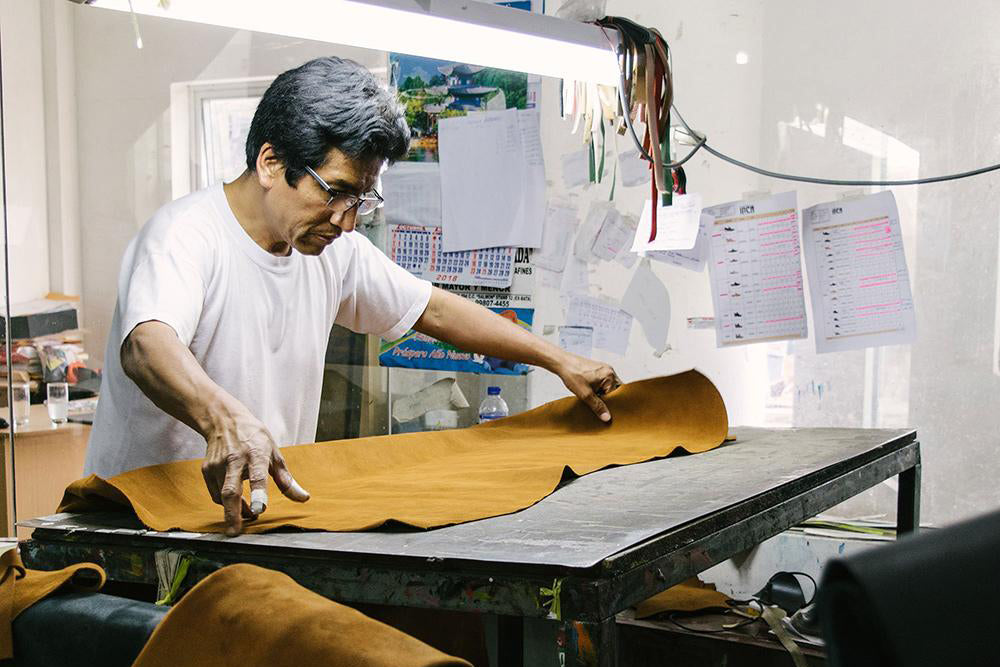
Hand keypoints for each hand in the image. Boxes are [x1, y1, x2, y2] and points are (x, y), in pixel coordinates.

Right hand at [201, 404, 309, 535]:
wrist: (225, 420)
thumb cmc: (254, 437)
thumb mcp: (274, 453)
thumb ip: (287, 479)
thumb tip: (304, 498)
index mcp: (256, 453)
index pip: (258, 475)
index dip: (258, 493)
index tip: (259, 509)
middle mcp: (235, 459)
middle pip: (231, 490)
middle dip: (233, 514)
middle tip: (236, 532)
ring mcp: (218, 465)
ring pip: (223, 496)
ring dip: (235, 511)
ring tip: (248, 514)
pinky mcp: (207, 470)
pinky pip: (216, 494)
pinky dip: (226, 503)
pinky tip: (237, 502)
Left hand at [552, 352, 622, 422]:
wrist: (561, 363)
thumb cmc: (572, 374)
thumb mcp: (585, 395)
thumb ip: (597, 407)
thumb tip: (607, 417)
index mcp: (610, 375)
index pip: (618, 394)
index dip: (612, 403)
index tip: (607, 410)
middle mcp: (609, 370)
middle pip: (614, 389)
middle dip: (607, 398)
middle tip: (598, 403)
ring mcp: (603, 369)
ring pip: (608, 386)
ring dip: (601, 393)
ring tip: (592, 396)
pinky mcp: (597, 369)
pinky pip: (602, 382)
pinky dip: (598, 388)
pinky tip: (590, 392)